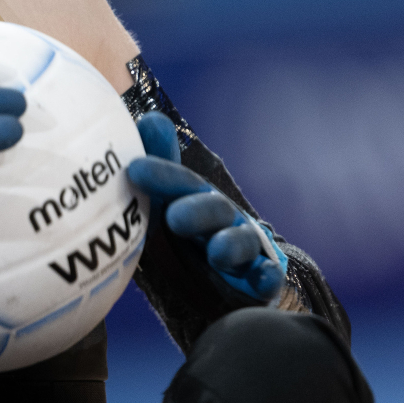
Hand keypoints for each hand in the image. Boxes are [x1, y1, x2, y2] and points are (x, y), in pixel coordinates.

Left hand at [126, 112, 284, 304]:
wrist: (222, 282)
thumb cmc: (187, 236)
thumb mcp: (164, 206)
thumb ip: (153, 172)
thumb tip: (149, 120)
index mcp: (197, 198)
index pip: (181, 182)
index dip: (162, 174)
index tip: (135, 169)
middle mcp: (223, 218)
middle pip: (214, 208)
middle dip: (198, 210)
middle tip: (174, 217)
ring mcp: (244, 248)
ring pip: (242, 242)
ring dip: (232, 244)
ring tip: (217, 253)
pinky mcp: (260, 279)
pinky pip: (268, 277)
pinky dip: (266, 277)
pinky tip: (262, 280)